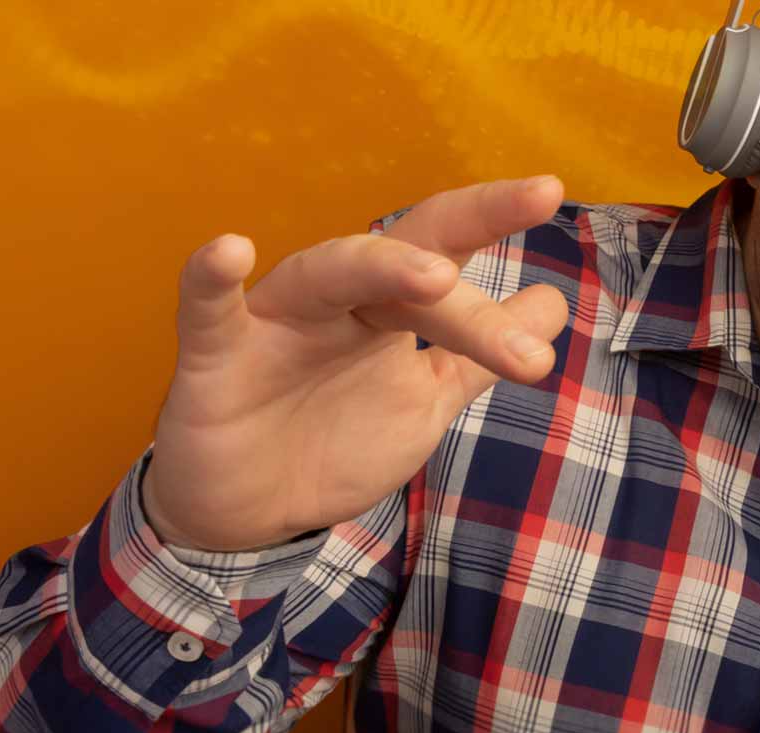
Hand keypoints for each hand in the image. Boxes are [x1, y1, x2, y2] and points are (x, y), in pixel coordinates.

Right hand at [141, 175, 571, 551]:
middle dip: (459, 240)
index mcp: (389, 306)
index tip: (551, 191)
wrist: (250, 513)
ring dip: (379, 267)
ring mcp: (276, 320)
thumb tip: (553, 301)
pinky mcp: (214, 356)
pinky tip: (229, 251)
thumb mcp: (425, 401)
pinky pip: (206, 309)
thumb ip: (481, 355)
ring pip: (327, 273)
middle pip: (401, 255)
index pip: (447, 248)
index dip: (494, 217)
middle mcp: (338, 298)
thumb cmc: (335, 441)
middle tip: (529, 225)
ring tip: (434, 274)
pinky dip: (210, 278)